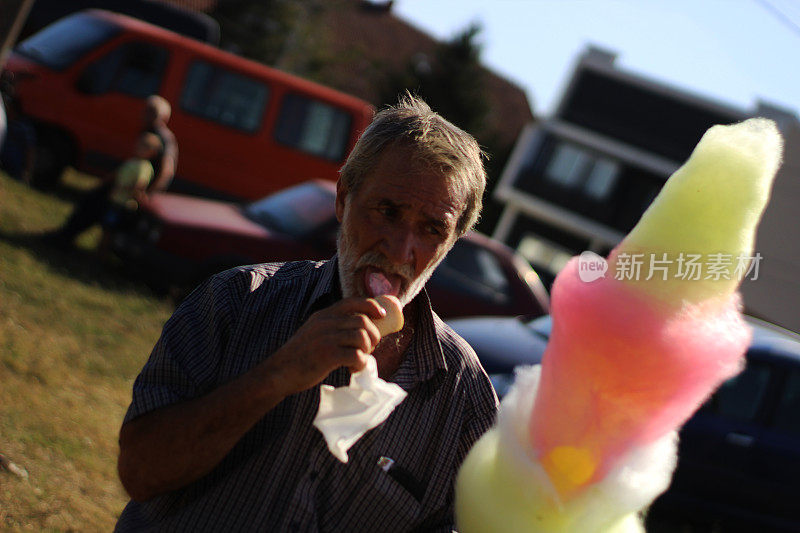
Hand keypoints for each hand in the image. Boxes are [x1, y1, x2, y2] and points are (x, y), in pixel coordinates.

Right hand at [263, 297, 386, 395]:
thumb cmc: (300, 355)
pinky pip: (356, 355)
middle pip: (363, 321)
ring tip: (359, 360)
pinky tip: (353, 370)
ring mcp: (326, 338)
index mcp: (323, 315)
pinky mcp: (328, 355)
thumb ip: (332, 326)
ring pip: (362, 337)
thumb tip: (361, 330)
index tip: (381, 316)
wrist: (279, 372)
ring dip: (367, 351)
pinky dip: (361, 364)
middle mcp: (325, 323)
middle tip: (368, 348)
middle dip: (373, 335)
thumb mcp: (314, 331)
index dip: (371, 306)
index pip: (352, 302)